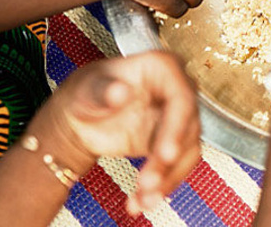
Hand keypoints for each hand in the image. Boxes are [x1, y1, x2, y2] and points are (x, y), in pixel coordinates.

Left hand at [28, 51, 200, 214]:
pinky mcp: (173, 141)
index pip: (182, 98)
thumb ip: (103, 90)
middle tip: (149, 184)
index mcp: (162, 67)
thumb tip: (122, 92)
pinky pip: (176, 167)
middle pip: (188, 129)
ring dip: (167, 180)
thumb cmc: (86, 92)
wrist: (82, 115)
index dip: (177, 127)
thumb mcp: (87, 89)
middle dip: (169, 162)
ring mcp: (177, 117)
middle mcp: (177, 90)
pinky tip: (140, 201)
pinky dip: (162, 186)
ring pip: (186, 153)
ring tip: (143, 201)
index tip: (165, 154)